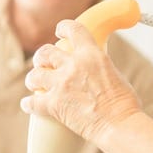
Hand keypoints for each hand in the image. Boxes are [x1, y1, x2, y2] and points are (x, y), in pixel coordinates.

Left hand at [21, 20, 141, 143]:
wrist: (119, 125)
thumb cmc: (124, 104)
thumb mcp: (113, 72)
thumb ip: (97, 65)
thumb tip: (90, 68)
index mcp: (91, 54)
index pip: (72, 29)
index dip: (63, 28)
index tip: (59, 31)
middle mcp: (73, 65)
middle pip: (45, 52)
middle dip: (42, 57)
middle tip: (44, 63)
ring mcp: (61, 84)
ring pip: (34, 75)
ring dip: (33, 79)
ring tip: (35, 84)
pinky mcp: (53, 105)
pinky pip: (31, 101)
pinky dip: (28, 104)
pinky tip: (28, 104)